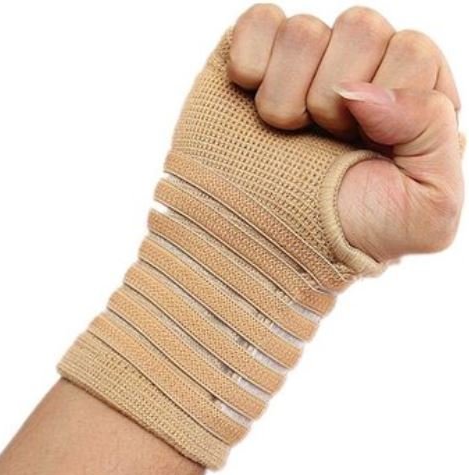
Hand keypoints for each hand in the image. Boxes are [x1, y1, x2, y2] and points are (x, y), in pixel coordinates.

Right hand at [227, 4, 463, 261]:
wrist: (269, 244)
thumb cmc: (345, 232)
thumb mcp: (424, 211)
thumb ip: (432, 137)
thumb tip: (360, 89)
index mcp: (408, 98)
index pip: (411, 51)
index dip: (381, 106)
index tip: (357, 146)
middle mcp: (358, 72)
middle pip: (360, 28)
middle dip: (331, 101)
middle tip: (319, 139)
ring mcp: (305, 65)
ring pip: (303, 31)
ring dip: (285, 97)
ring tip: (283, 131)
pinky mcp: (256, 61)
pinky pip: (257, 23)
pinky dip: (250, 64)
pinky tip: (251, 100)